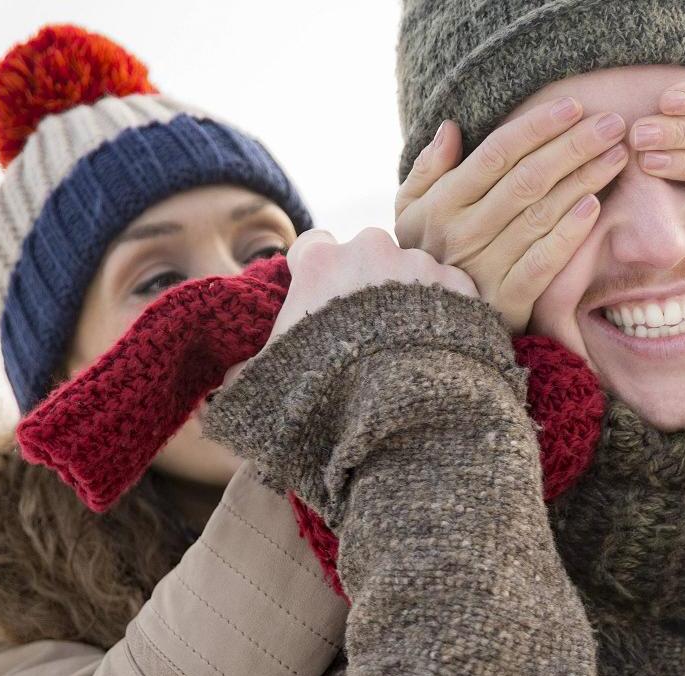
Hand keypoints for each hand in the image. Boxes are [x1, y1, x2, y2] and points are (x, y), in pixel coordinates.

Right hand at [220, 228, 474, 392]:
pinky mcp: (463, 290)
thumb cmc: (326, 399)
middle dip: (370, 285)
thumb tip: (222, 387)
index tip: (324, 304)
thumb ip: (242, 376)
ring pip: (415, 273)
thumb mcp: (267, 389)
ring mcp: (421, 265)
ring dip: (413, 301)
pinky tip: (443, 355)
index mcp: (319, 263)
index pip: (312, 246)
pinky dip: (450, 319)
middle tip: (373, 335)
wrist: (404, 419)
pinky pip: (454, 296)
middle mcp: (372, 250)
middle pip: (369, 255)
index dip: (317, 275)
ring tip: (412, 352)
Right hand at [393, 96, 628, 333]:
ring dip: (583, 180)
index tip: (573, 106)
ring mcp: (487, 267)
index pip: (496, 154)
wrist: (429, 327)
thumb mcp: (412, 212)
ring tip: (616, 155)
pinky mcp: (510, 300)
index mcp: (442, 203)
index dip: (536, 127)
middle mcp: (464, 231)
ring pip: (541, 214)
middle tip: (612, 124)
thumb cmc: (429, 256)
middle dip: (573, 146)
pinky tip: (594, 207)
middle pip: (527, 179)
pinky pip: (543, 262)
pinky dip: (568, 234)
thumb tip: (450, 128)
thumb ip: (428, 170)